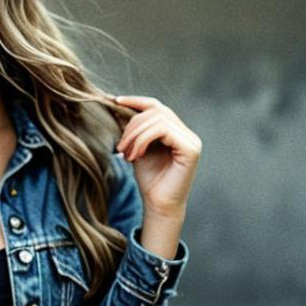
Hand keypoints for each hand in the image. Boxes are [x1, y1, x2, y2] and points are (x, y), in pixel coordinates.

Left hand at [113, 95, 201, 220]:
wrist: (157, 205)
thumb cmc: (149, 179)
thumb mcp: (136, 147)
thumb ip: (132, 128)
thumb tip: (116, 104)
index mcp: (175, 131)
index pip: (156, 106)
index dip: (136, 101)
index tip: (115, 101)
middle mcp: (186, 133)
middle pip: (155, 111)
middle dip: (131, 125)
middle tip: (120, 147)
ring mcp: (191, 140)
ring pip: (157, 119)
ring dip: (135, 135)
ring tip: (126, 153)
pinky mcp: (191, 149)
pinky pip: (163, 130)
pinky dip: (144, 139)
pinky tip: (136, 155)